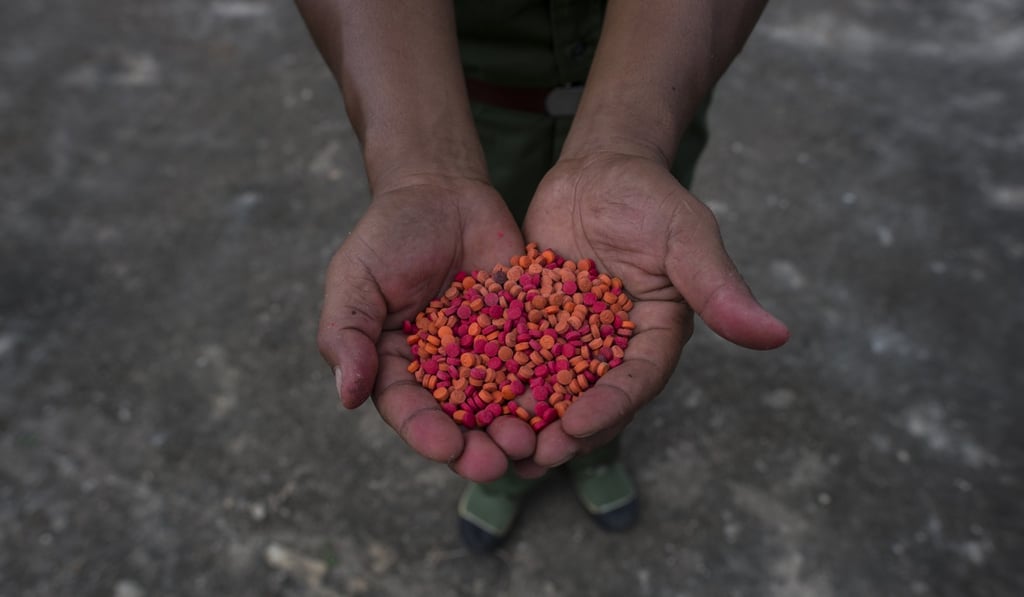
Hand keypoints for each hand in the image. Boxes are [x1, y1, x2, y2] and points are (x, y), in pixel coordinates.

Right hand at [317, 175, 535, 481]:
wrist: (443, 192)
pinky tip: (568, 403)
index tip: (447, 449)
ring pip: (505, 404)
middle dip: (479, 448)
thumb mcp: (356, 280)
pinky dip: (554, 387)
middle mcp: (444, 373)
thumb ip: (346, 334)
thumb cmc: (389, 235)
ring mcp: (489, 356)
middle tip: (499, 462)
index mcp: (397, 369)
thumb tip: (347, 396)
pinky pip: (543, 364)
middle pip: (461, 423)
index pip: (409, 411)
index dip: (427, 434)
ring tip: (535, 443)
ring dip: (519, 429)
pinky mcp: (527, 334)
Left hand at [522, 152, 789, 465]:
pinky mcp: (532, 325)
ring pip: (548, 390)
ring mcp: (571, 340)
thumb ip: (718, 288)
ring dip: (525, 420)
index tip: (578, 427)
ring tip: (494, 445)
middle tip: (531, 456)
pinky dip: (494, 381)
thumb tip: (777, 336)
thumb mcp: (686, 237)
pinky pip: (512, 358)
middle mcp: (613, 348)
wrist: (598, 171)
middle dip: (562, 431)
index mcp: (655, 337)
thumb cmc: (649, 198)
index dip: (609, 407)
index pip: (635, 381)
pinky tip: (464, 402)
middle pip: (590, 400)